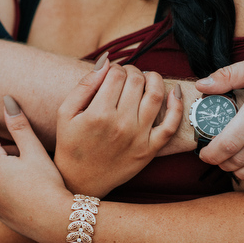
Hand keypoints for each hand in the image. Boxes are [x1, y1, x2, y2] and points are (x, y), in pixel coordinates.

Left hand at [0, 96, 71, 239]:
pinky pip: (3, 193)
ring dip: (14, 171)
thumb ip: (20, 126)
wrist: (56, 222)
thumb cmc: (49, 184)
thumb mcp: (36, 152)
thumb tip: (6, 101)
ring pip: (1, 175)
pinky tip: (33, 195)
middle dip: (13, 152)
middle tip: (38, 161)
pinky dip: (14, 189)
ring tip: (39, 181)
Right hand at [55, 56, 183, 197]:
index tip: (112, 73)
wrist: (81, 181)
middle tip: (127, 76)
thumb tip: (105, 61)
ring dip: (154, 79)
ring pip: (156, 95)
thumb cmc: (71, 144)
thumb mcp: (66, 113)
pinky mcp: (150, 150)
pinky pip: (171, 125)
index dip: (116, 67)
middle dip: (133, 71)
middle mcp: (122, 124)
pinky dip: (177, 105)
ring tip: (147, 78)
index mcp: (99, 113)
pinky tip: (174, 92)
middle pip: (137, 81)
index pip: (117, 74)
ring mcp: (139, 137)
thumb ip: (84, 85)